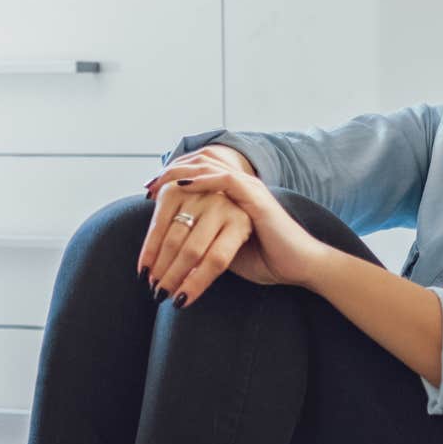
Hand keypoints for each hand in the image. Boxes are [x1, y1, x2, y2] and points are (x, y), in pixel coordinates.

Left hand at [138, 155, 331, 305]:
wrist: (299, 267)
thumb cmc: (266, 261)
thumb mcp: (223, 250)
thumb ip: (201, 243)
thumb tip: (169, 254)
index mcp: (228, 199)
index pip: (191, 183)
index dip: (165, 186)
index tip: (144, 193)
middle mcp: (236, 189)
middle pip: (191, 181)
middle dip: (166, 187)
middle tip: (144, 192)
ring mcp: (247, 190)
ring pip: (203, 176)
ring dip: (177, 184)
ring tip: (153, 189)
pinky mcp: (256, 197)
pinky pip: (226, 179)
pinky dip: (202, 179)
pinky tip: (181, 185)